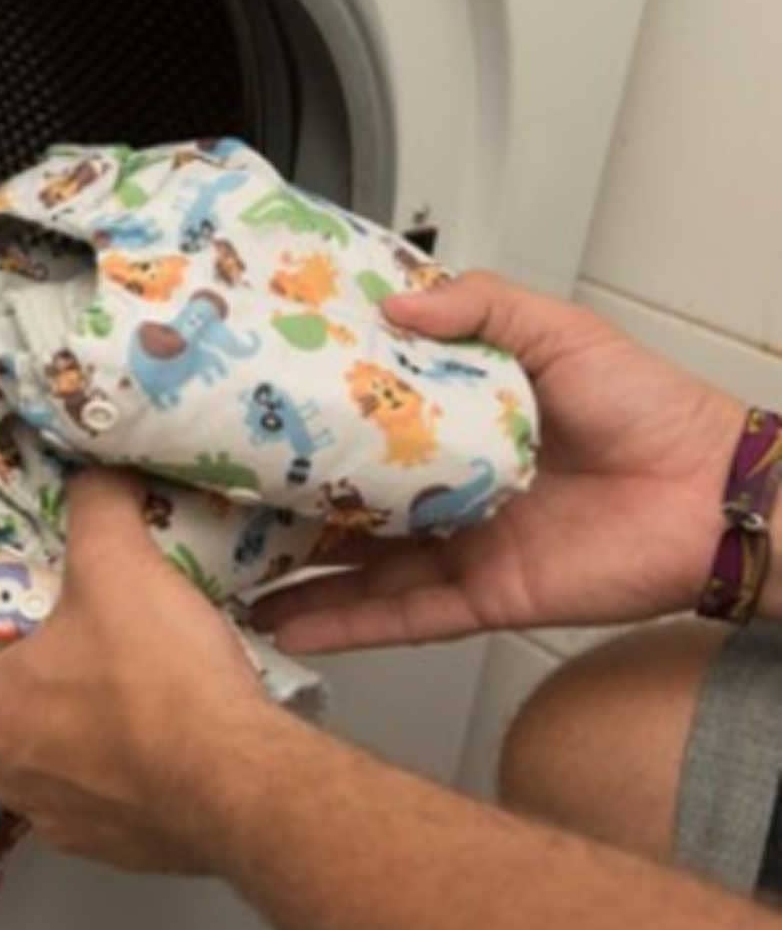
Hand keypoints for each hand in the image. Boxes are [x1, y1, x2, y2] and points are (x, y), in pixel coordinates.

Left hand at [0, 468, 273, 871]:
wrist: (242, 786)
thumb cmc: (157, 682)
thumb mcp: (119, 567)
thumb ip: (96, 509)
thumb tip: (94, 475)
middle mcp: (10, 780)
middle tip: (24, 647)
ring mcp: (65, 823)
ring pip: (33, 774)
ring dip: (52, 735)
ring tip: (96, 683)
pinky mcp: (121, 848)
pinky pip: (96, 804)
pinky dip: (110, 770)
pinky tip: (152, 731)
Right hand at [254, 272, 748, 651]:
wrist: (714, 496)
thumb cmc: (649, 409)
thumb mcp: (558, 332)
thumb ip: (480, 307)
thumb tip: (393, 304)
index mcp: (459, 427)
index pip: (367, 429)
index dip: (311, 425)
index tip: (250, 415)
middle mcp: (448, 491)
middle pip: (347, 507)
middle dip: (283, 510)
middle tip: (216, 504)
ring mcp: (458, 548)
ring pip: (357, 571)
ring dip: (294, 579)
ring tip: (226, 580)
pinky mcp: (479, 599)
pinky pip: (398, 615)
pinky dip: (344, 625)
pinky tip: (288, 625)